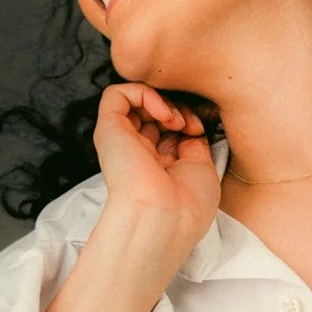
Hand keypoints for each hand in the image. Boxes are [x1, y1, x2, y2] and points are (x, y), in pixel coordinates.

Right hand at [92, 82, 221, 248]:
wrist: (166, 217)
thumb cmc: (188, 204)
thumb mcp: (203, 169)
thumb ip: (194, 144)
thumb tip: (190, 125)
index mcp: (159, 166)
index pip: (167, 128)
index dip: (187, 120)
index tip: (200, 131)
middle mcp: (139, 153)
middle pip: (153, 112)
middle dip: (178, 108)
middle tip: (190, 125)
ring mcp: (122, 141)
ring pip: (135, 100)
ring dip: (161, 100)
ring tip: (175, 120)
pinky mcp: (108, 130)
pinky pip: (116, 94)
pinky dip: (143, 93)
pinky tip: (162, 114)